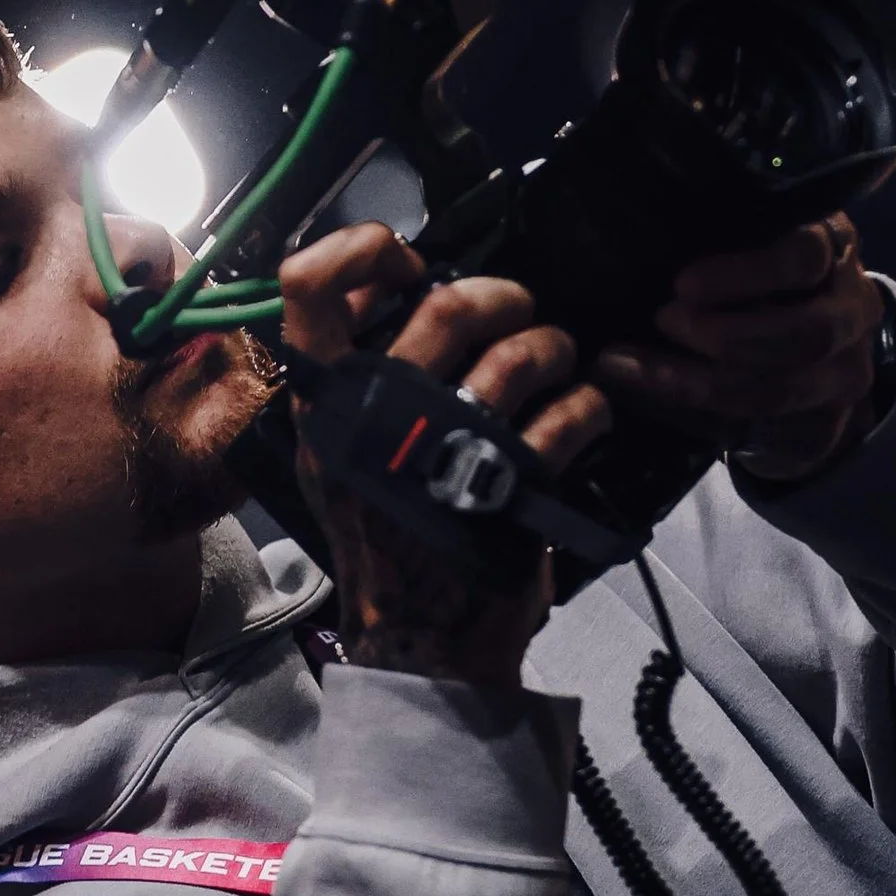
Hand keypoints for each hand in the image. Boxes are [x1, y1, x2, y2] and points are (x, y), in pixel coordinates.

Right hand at [280, 224, 611, 691]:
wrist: (423, 647)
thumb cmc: (388, 545)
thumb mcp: (338, 462)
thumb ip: (348, 382)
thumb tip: (396, 290)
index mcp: (325, 410)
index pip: (306, 289)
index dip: (362, 248)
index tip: (408, 263)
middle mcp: (376, 423)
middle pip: (445, 307)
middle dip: (502, 296)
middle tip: (518, 312)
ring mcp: (442, 455)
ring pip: (517, 356)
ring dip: (553, 347)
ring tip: (559, 361)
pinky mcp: (507, 489)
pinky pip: (566, 414)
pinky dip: (589, 405)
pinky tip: (586, 415)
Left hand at [596, 215, 880, 483]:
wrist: (806, 357)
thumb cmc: (758, 283)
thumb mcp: (751, 249)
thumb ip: (721, 244)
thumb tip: (642, 249)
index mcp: (837, 250)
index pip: (808, 256)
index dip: (747, 273)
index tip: (683, 284)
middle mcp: (854, 311)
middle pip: (808, 333)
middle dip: (726, 335)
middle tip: (664, 321)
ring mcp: (846, 373)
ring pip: (781, 389)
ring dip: (696, 381)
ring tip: (633, 366)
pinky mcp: (825, 425)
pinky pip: (762, 429)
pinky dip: (695, 415)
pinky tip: (648, 397)